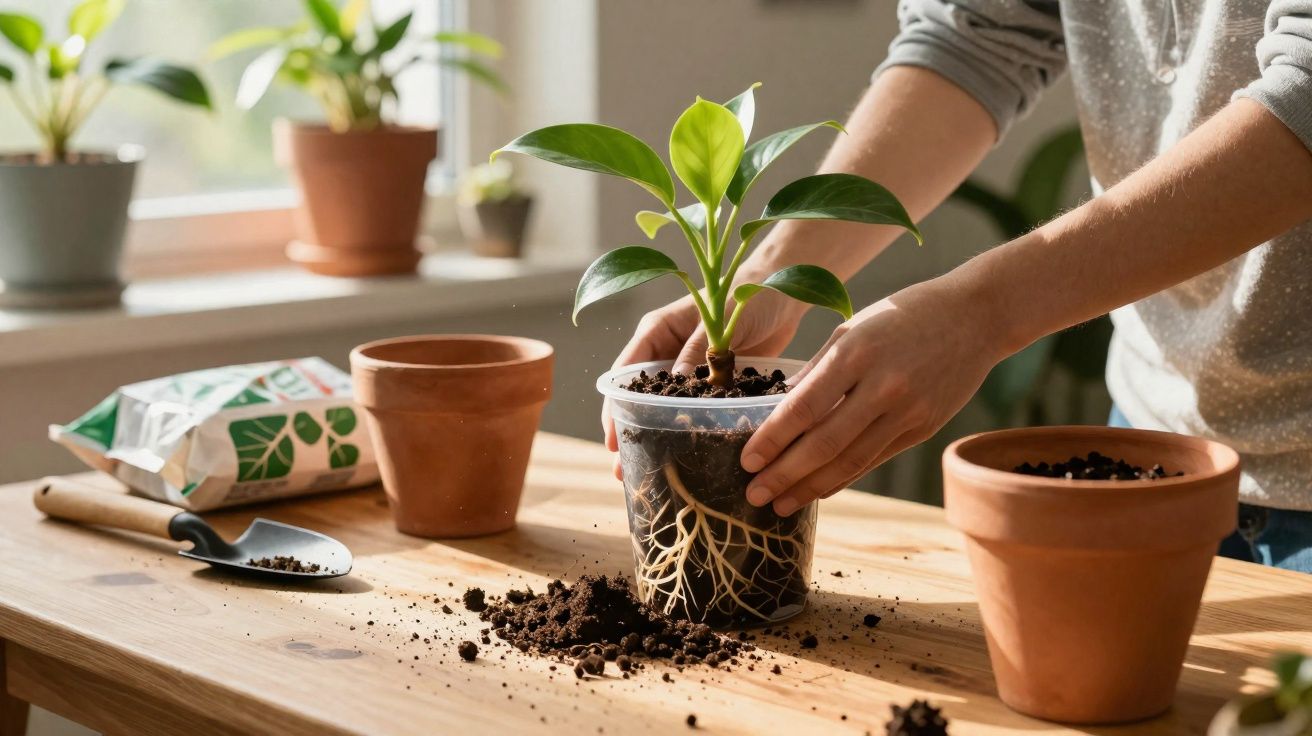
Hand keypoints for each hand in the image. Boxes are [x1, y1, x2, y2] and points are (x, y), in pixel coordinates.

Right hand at [603, 289, 806, 478]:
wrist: (784, 292)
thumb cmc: (748, 293)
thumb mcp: (717, 321)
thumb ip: (698, 351)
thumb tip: (677, 385)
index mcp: (657, 332)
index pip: (625, 373)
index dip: (615, 407)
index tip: (613, 438)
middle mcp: (667, 352)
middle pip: (639, 397)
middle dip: (630, 431)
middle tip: (624, 469)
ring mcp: (689, 369)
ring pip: (665, 408)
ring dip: (657, 436)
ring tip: (649, 470)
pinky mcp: (713, 381)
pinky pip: (696, 409)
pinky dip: (690, 430)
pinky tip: (690, 455)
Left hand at [740, 277, 1004, 514]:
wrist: (974, 316)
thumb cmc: (903, 315)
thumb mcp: (853, 328)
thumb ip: (816, 368)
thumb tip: (780, 407)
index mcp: (856, 353)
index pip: (804, 407)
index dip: (773, 439)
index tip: (748, 460)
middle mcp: (882, 386)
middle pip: (824, 443)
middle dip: (785, 474)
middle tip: (755, 494)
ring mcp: (907, 410)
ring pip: (851, 460)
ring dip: (810, 487)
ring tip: (781, 504)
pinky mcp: (924, 427)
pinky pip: (875, 459)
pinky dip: (844, 478)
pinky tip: (818, 490)